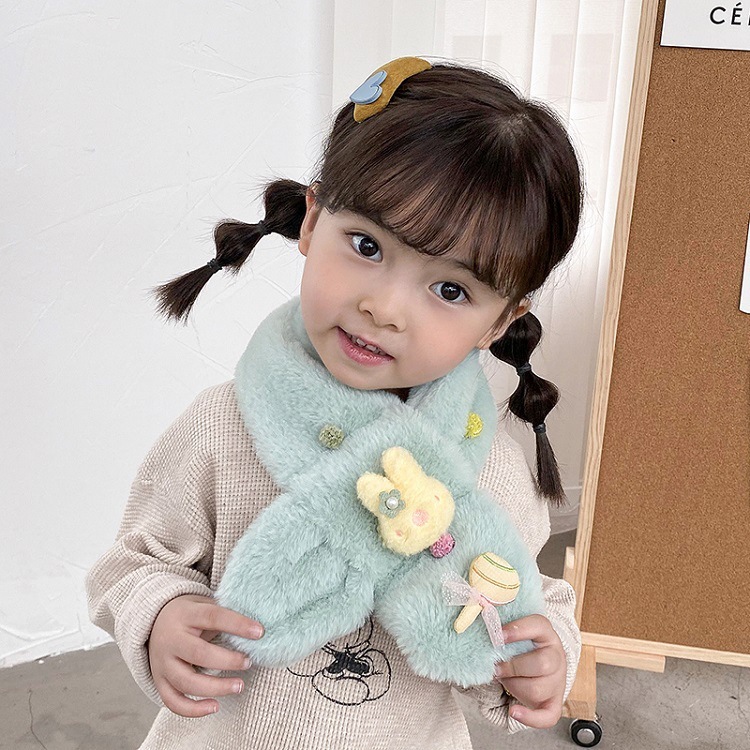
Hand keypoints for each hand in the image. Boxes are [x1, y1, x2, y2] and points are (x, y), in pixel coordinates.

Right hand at [148, 594, 263, 716]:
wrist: (155, 622)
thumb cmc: (190, 615)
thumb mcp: (204, 605)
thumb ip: (225, 615)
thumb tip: (256, 629)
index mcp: (186, 615)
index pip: (213, 617)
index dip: (238, 624)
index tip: (259, 632)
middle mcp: (171, 640)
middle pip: (198, 654)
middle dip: (227, 661)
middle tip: (248, 662)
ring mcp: (162, 663)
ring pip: (186, 681)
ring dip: (215, 687)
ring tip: (239, 685)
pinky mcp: (159, 682)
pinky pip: (173, 702)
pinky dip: (193, 709)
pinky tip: (215, 706)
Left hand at [493, 614, 565, 728]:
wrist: (545, 664)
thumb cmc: (525, 645)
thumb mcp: (518, 630)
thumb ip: (502, 624)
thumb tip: (483, 616)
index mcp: (547, 634)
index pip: (538, 626)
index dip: (518, 630)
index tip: (498, 635)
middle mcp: (556, 657)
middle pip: (541, 664)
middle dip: (512, 667)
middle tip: (496, 667)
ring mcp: (557, 682)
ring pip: (537, 690)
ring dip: (513, 686)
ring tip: (504, 679)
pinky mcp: (554, 703)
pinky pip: (547, 716)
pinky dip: (529, 717)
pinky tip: (514, 711)